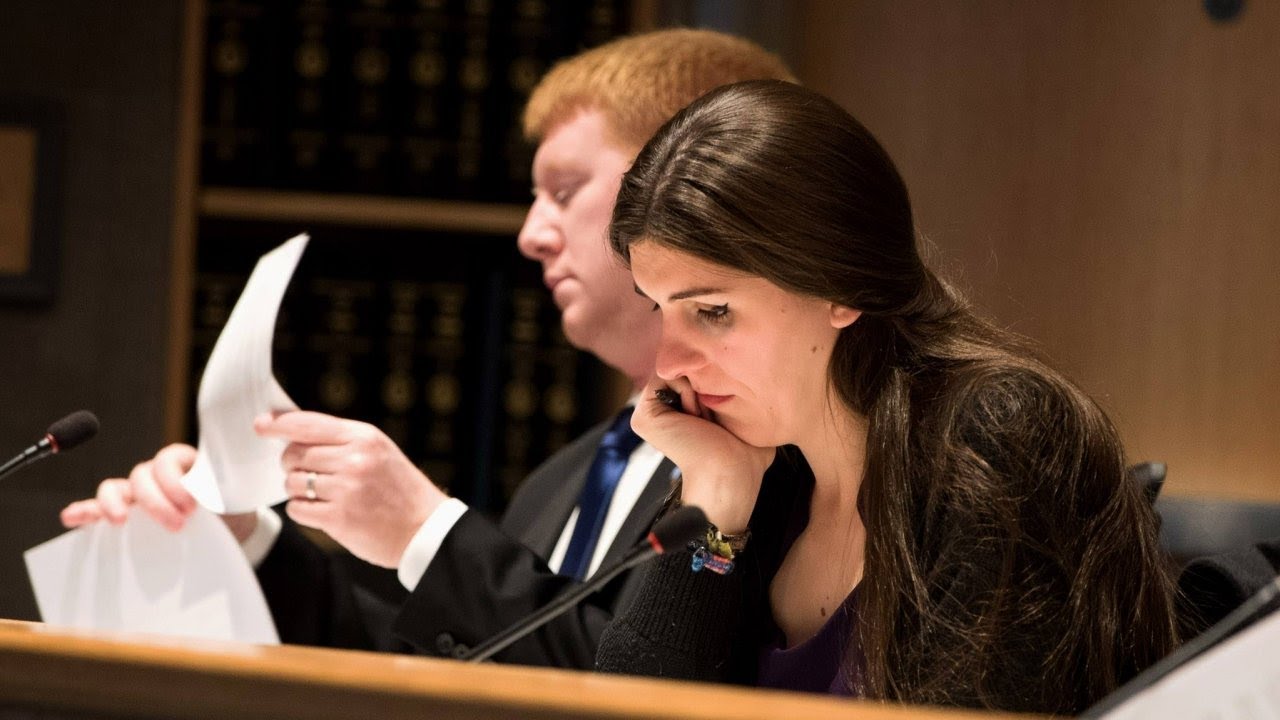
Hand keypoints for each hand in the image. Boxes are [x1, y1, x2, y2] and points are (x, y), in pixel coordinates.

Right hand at [59, 443, 258, 541]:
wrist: (229, 531)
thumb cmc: (227, 510)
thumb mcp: (227, 499)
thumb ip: (216, 495)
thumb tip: (209, 505)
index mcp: (181, 463)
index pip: (167, 460)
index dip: (175, 482)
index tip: (192, 506)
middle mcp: (155, 475)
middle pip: (141, 476)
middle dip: (155, 501)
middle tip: (177, 524)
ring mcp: (136, 494)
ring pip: (114, 488)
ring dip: (112, 502)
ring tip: (119, 521)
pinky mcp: (125, 515)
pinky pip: (98, 509)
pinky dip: (84, 511)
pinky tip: (72, 518)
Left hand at [255, 411, 447, 568]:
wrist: (424, 528)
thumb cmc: (399, 488)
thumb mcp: (378, 451)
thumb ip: (341, 440)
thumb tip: (293, 435)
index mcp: (364, 438)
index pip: (309, 424)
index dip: (279, 424)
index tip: (262, 425)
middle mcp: (355, 460)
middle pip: (295, 454)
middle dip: (292, 464)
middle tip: (305, 472)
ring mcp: (347, 490)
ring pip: (292, 483)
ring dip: (297, 490)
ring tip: (319, 494)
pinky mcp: (339, 518)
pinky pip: (298, 509)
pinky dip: (302, 510)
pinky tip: (321, 510)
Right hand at [632, 377, 774, 533]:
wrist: (731, 470)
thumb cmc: (744, 451)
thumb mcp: (740, 414)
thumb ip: (730, 392)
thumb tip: (735, 370)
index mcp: (678, 412)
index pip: (694, 374)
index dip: (713, 382)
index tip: (722, 413)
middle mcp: (661, 412)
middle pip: (684, 370)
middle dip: (705, 385)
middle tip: (712, 419)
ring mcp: (649, 414)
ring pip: (676, 372)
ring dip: (698, 390)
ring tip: (704, 420)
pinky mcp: (644, 414)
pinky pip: (665, 377)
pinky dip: (687, 391)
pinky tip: (694, 418)